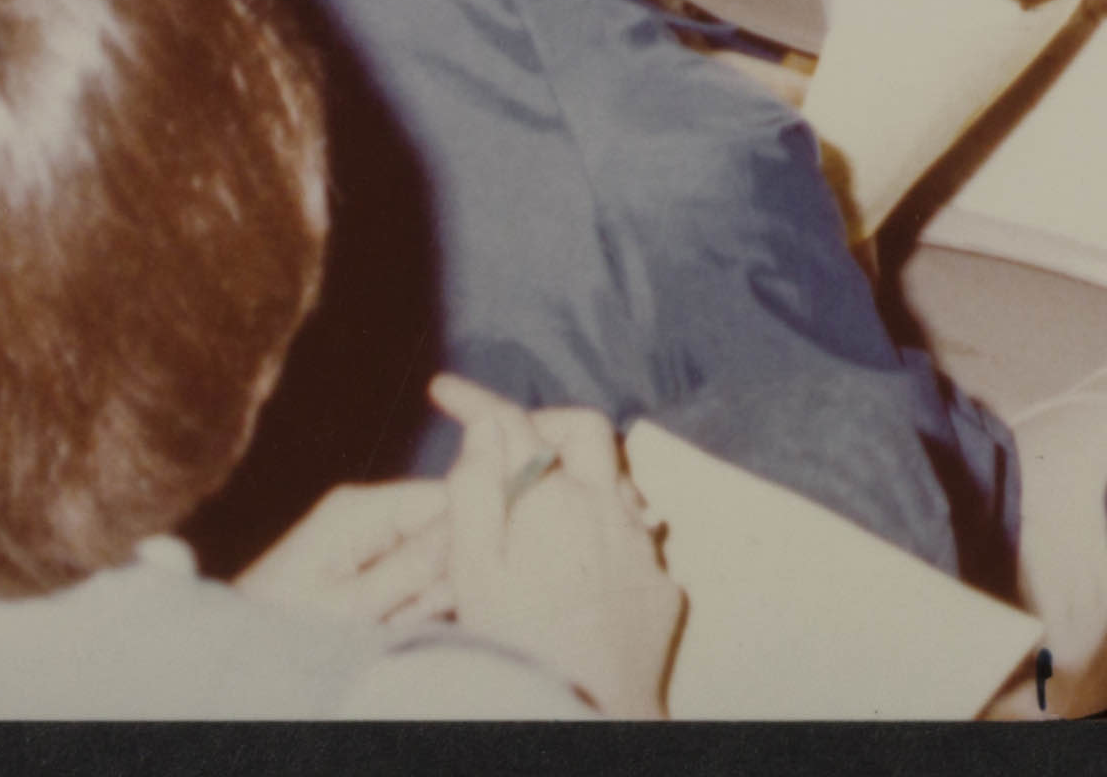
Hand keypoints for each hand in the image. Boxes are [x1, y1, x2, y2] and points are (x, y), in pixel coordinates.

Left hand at [240, 479, 459, 624]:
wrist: (234, 657)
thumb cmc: (279, 630)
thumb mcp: (349, 605)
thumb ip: (413, 565)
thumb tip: (473, 523)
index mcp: (360, 507)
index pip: (448, 495)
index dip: (465, 538)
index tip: (451, 586)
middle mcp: (367, 512)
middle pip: (443, 528)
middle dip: (438, 577)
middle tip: (403, 617)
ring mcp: (366, 537)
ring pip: (432, 558)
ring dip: (423, 597)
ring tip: (386, 626)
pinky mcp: (366, 563)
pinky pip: (412, 575)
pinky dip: (408, 606)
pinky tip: (385, 627)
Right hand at [429, 381, 680, 722]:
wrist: (588, 717)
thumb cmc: (517, 652)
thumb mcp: (473, 574)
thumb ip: (476, 494)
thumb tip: (486, 432)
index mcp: (555, 500)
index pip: (515, 423)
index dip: (477, 401)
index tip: (444, 390)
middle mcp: (610, 510)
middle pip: (584, 431)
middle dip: (542, 424)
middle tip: (503, 445)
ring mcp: (643, 547)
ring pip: (618, 482)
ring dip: (579, 478)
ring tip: (540, 502)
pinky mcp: (661, 586)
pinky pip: (636, 539)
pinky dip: (603, 534)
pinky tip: (579, 564)